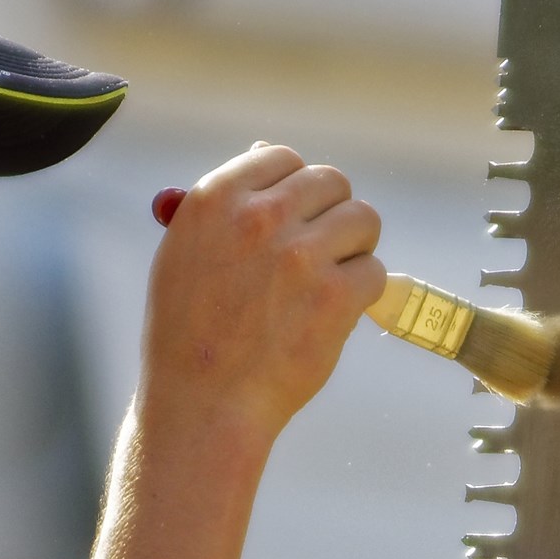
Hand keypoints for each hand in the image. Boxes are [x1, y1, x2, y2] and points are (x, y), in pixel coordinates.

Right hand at [141, 143, 382, 447]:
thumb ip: (228, 205)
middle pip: (331, 181)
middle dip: (332, 213)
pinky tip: (335, 313)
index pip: (283, 158)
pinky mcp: (335, 296)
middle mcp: (261, 217)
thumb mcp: (185, 253)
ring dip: (355, 247)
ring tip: (331, 279)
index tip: (295, 215)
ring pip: (363, 218)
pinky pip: (374, 270)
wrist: (203, 405)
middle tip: (322, 249)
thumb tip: (266, 153)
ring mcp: (301, 255)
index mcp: (217, 199)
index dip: (295, 186)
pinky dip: (362, 292)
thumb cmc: (189, 335)